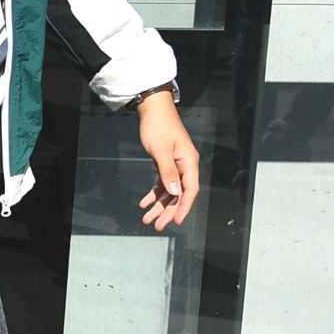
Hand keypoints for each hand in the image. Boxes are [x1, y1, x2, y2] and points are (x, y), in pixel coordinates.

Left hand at [135, 89, 200, 229]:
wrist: (153, 109)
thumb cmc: (158, 126)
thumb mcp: (160, 150)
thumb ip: (167, 171)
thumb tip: (175, 191)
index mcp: (189, 162)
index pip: (189, 190)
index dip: (183, 207)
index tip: (176, 221)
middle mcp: (185, 165)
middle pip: (179, 194)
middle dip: (167, 210)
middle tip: (156, 225)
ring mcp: (176, 164)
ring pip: (169, 190)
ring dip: (159, 205)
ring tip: (147, 218)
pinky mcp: (166, 163)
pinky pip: (163, 182)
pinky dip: (154, 193)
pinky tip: (144, 202)